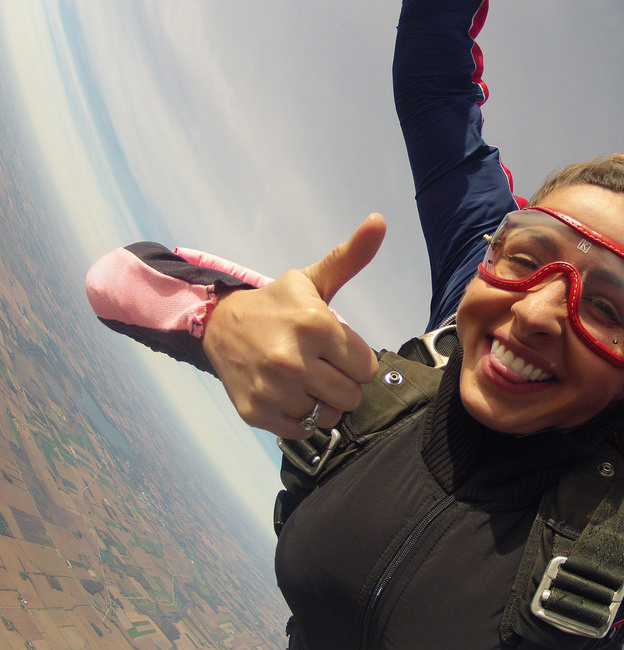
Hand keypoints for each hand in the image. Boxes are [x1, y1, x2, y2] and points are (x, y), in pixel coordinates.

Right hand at [202, 213, 386, 437]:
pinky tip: (286, 393)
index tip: (333, 348)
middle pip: (351, 396)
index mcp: (316, 326)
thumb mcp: (314, 281)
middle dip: (341, 382)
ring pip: (328, 416)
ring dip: (320, 401)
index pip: (366, 368)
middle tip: (320, 365)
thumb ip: (351, 256)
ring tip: (302, 379)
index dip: (354, 359)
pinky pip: (302, 430)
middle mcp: (294, 360)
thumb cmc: (277, 305)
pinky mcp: (257, 413)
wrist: (219, 325)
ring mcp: (274, 390)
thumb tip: (380, 219)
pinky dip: (298, 417)